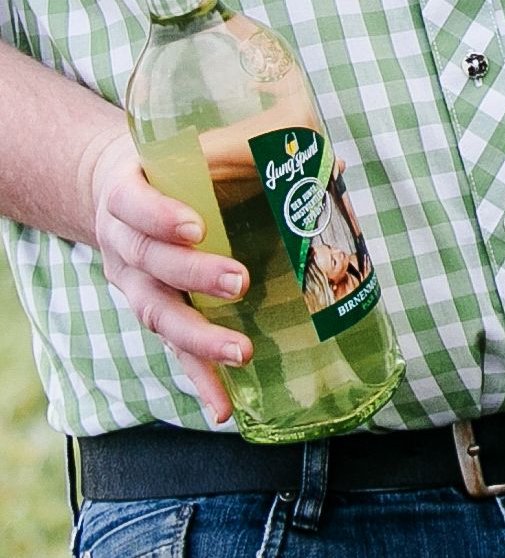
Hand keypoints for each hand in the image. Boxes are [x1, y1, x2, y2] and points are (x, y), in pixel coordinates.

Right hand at [83, 132, 244, 425]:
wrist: (116, 190)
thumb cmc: (172, 168)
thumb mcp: (194, 150)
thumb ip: (253, 152)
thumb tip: (335, 164)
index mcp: (127, 195)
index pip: (134, 206)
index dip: (160, 217)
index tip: (196, 226)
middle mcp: (123, 245)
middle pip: (150, 265)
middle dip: (194, 276)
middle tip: (239, 282)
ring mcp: (134, 285)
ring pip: (158, 316)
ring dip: (199, 338)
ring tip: (240, 353)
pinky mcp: (155, 314)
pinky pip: (174, 352)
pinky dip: (199, 380)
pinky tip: (224, 408)